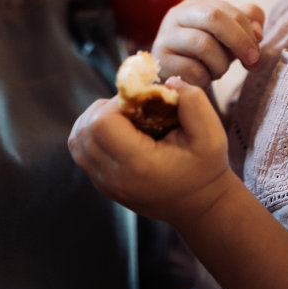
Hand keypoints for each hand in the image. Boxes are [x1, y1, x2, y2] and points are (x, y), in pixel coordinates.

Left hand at [69, 80, 239, 227]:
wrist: (199, 205)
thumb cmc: (205, 168)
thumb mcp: (211, 134)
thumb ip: (193, 101)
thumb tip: (166, 82)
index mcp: (139, 165)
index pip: (101, 123)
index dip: (116, 103)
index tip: (140, 103)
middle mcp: (115, 178)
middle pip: (84, 129)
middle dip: (104, 109)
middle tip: (132, 110)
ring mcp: (105, 185)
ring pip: (76, 140)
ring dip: (95, 120)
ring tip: (124, 120)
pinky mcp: (101, 185)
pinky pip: (80, 151)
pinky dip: (92, 135)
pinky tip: (119, 133)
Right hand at [153, 0, 265, 87]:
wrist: (178, 75)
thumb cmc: (210, 51)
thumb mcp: (231, 34)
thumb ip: (249, 22)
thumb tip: (257, 33)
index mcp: (197, 3)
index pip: (229, 10)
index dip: (248, 32)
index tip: (256, 54)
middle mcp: (177, 14)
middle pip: (213, 17)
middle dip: (238, 41)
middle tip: (251, 62)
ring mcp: (165, 36)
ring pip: (204, 45)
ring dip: (221, 64)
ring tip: (218, 70)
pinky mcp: (160, 60)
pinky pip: (191, 69)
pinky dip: (205, 78)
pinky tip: (202, 78)